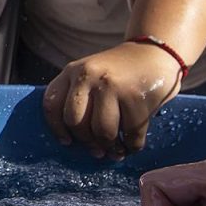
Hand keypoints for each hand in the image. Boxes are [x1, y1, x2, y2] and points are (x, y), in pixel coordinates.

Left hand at [43, 41, 181, 158]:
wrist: (154, 54)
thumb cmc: (117, 74)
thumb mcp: (89, 75)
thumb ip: (78, 98)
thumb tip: (72, 141)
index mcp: (72, 71)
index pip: (52, 105)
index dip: (57, 129)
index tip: (67, 142)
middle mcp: (89, 76)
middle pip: (75, 123)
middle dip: (87, 142)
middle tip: (97, 150)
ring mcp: (113, 86)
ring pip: (102, 132)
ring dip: (110, 148)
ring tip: (115, 150)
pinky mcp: (136, 97)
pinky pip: (130, 135)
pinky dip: (131, 146)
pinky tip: (131, 144)